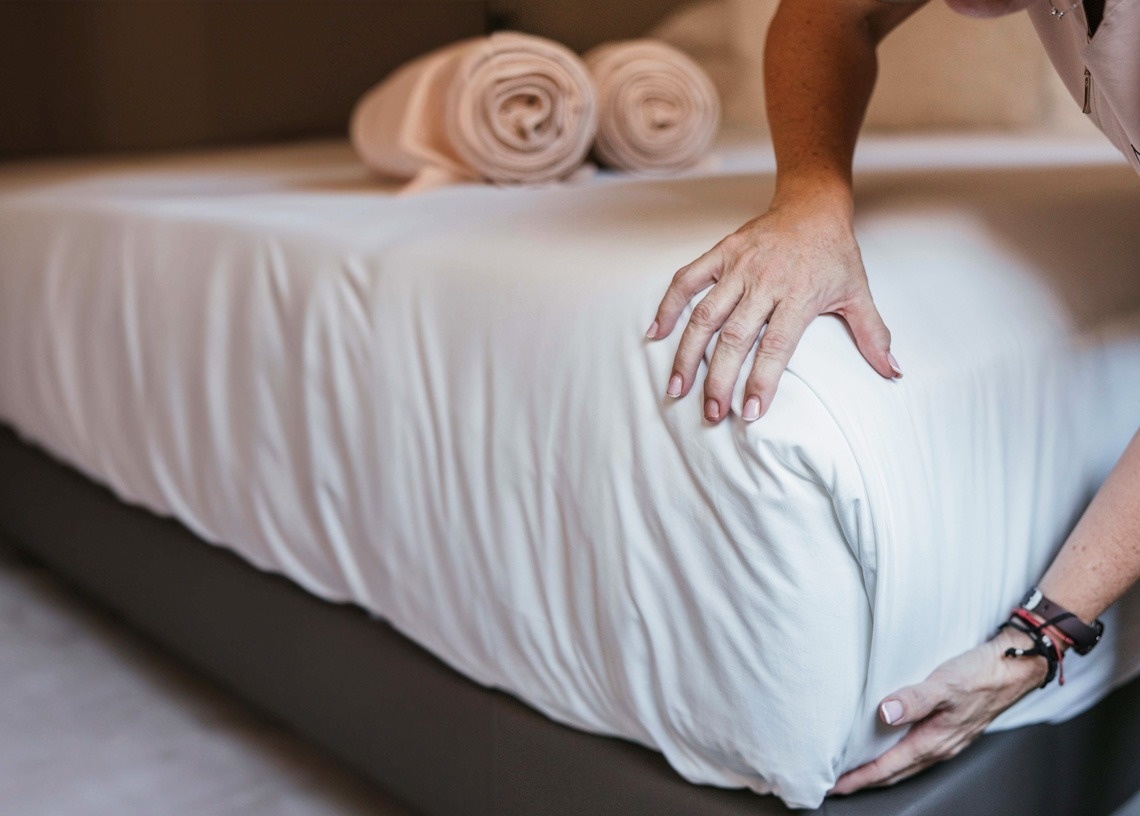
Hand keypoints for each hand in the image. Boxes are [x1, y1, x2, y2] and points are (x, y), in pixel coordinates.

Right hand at [646, 189, 901, 422]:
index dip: (761, 381)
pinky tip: (655, 334)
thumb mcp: (857, 292)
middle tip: (711, 413)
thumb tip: (894, 373)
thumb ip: (873, 335)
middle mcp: (765, 281)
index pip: (776, 346)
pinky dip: (668, 306)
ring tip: (677, 388)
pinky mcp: (720, 254)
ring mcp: (738, 266)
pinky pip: (686, 280)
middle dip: (720, 379)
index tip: (749, 413)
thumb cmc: (834, 253)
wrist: (813, 204)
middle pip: (736, 337)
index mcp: (799, 294)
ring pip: (705, 315)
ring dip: (688, 354)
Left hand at [830, 628, 1048, 794]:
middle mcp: (940, 747)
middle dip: (866, 781)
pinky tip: (890, 746)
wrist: (1014, 668)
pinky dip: (897, 757)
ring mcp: (947, 740)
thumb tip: (885, 713)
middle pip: (895, 772)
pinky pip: (917, 752)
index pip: (888, 767)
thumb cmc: (981, 675)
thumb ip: (914, 699)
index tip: (836, 785)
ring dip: (881, 771)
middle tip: (838, 785)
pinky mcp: (951, 730)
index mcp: (934, 741)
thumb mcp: (944, 684)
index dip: (860, 777)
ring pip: (906, 764)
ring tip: (858, 770)